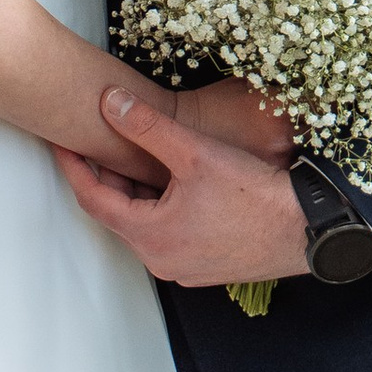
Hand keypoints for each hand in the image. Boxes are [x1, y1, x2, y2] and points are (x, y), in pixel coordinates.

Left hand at [53, 88, 310, 288]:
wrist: (309, 229)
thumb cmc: (256, 196)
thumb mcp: (195, 153)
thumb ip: (148, 127)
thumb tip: (111, 104)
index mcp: (150, 236)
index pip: (93, 198)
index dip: (74, 167)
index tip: (62, 142)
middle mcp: (162, 259)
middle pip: (119, 212)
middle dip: (108, 176)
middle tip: (103, 139)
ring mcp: (185, 266)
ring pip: (146, 223)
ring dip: (138, 191)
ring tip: (141, 153)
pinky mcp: (208, 265)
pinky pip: (171, 233)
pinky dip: (163, 207)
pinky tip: (178, 181)